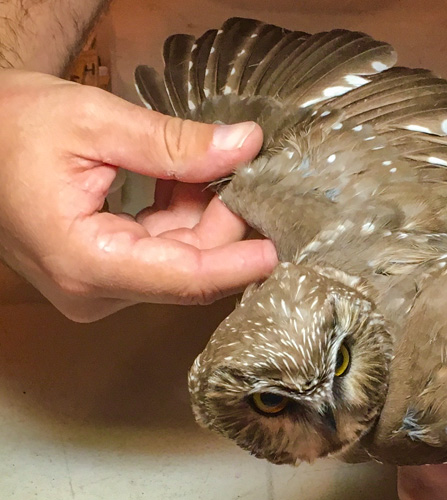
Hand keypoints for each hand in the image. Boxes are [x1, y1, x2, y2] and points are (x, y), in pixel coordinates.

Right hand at [0, 69, 277, 321]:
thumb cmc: (7, 128)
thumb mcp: (97, 123)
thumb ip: (175, 143)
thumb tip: (243, 146)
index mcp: (86, 262)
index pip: (186, 277)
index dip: (238, 263)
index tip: (279, 247)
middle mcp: (93, 289)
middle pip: (189, 268)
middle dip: (224, 221)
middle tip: (242, 168)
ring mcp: (96, 285)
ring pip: (180, 259)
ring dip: (203, 214)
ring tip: (203, 163)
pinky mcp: (102, 272)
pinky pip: (160, 250)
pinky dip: (180, 215)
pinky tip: (183, 179)